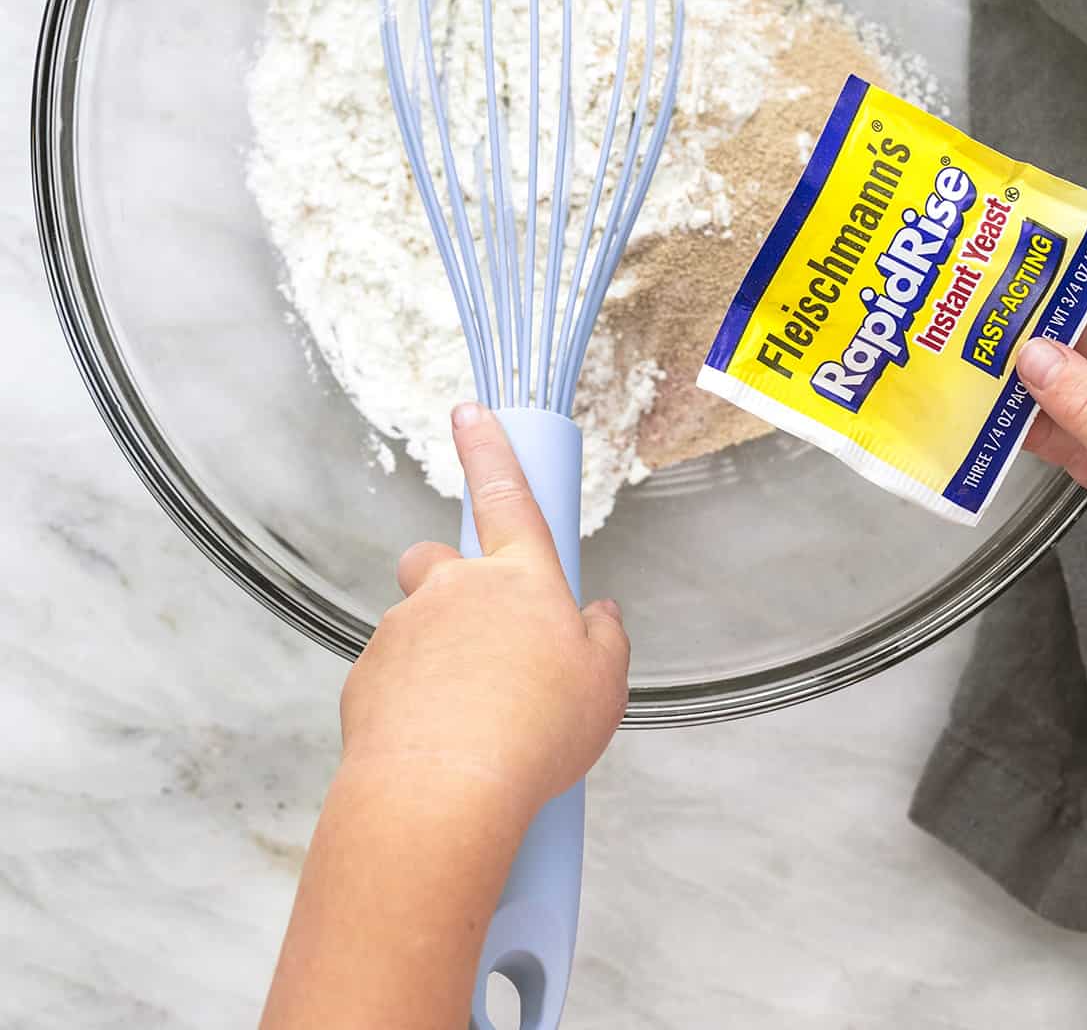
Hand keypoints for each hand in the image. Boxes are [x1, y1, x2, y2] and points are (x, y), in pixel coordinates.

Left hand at [340, 402, 628, 821]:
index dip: (489, 446)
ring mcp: (403, 628)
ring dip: (433, 656)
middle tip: (479, 641)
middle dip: (450, 583)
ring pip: (413, 624)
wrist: (441, 793)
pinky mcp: (365, 674)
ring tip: (468, 722)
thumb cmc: (532, 735)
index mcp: (519, 578)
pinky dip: (408, 701)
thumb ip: (605, 641)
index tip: (469, 409)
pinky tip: (435, 745)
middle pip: (439, 559)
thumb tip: (599, 618)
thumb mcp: (604, 687)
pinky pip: (389, 676)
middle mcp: (454, 588)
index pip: (506, 492)